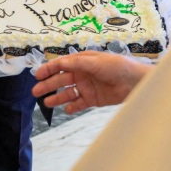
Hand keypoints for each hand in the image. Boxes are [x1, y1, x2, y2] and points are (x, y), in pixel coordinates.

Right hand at [31, 51, 151, 114]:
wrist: (134, 82)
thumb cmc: (118, 66)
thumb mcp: (96, 61)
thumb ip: (78, 63)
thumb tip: (60, 63)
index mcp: (82, 61)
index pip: (61, 65)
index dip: (49, 69)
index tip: (38, 75)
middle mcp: (82, 74)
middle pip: (61, 80)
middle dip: (48, 85)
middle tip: (36, 91)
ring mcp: (87, 87)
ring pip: (67, 93)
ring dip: (57, 97)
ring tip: (47, 102)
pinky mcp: (93, 99)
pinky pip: (79, 104)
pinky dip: (72, 107)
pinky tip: (67, 109)